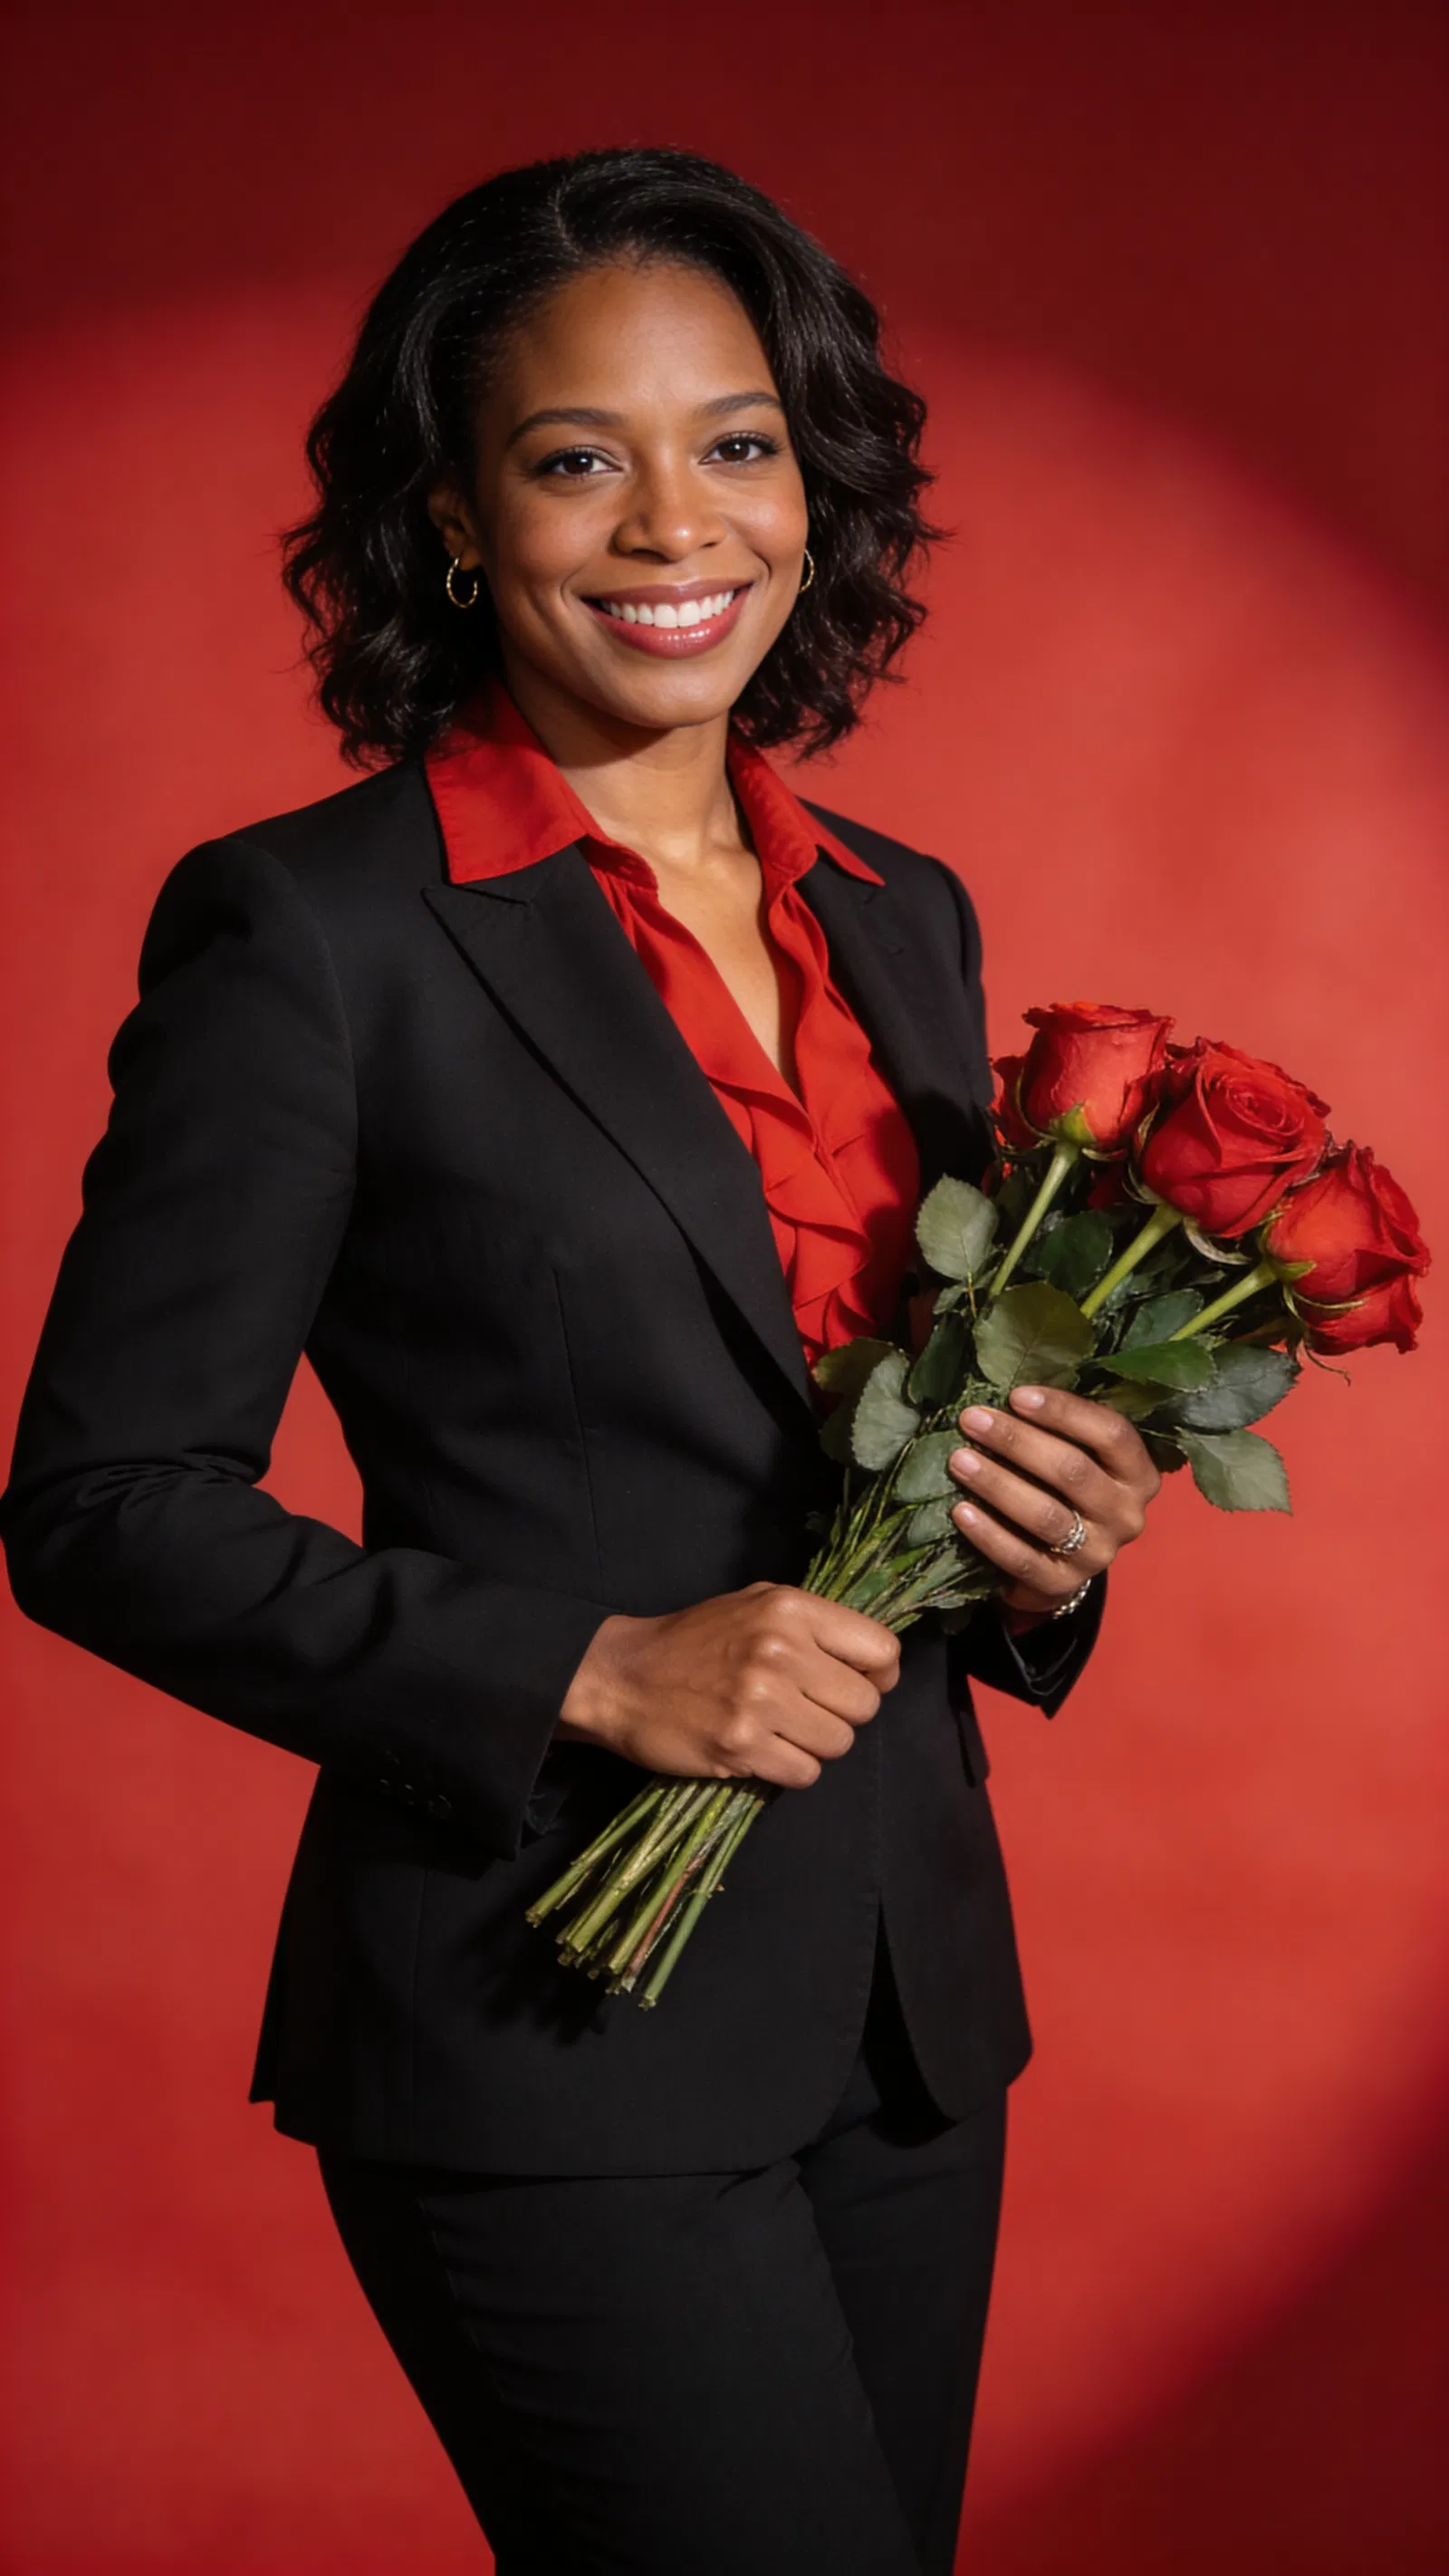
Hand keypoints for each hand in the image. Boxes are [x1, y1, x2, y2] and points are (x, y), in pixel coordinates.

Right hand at [556, 1581, 900, 1789]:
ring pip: (839, 1744)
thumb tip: (877, 1662)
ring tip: (781, 1730)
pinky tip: (762, 1750)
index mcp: (790, 1609)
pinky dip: (789, 1769)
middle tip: (807, 1710)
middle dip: (842, 1714)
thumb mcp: (754, 1605)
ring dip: (815, 1745)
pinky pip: (805, 1773)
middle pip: (864, 1705)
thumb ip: (813, 1625)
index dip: (879, 1674)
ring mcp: (760, 1700)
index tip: (859, 1682)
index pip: (881, 1649)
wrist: (622, 1676)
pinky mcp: (741, 1745)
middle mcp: (781, 1651)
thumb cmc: (694, 1640)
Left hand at [948, 1385, 1160, 1625]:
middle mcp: (1127, 1514)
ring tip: (959, 1460)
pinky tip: (960, 1511)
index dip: (1064, 1412)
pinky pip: (1022, 1558)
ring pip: (1046, 1515)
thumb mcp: (1081, 1457)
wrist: (1062, 1562)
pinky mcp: (1063, 1584)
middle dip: (1017, 1442)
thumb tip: (1009, 1384)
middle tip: (972, 1420)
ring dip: (998, 1484)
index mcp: (1139, 1474)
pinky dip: (989, 1534)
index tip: (1016, 1395)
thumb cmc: (1066, 1490)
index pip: (1112, 1434)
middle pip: (1072, 1471)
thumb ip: (1062, 1430)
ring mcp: (1098, 1554)